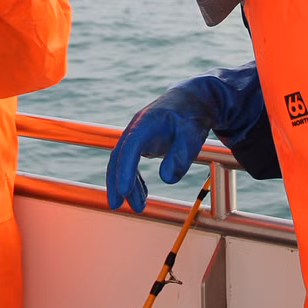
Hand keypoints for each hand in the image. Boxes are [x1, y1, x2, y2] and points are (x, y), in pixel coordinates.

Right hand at [105, 66, 263, 211]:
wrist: (191, 101)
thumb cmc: (191, 118)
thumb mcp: (192, 135)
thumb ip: (181, 155)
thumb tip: (166, 178)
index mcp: (147, 122)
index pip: (131, 147)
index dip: (125, 169)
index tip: (124, 191)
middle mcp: (135, 128)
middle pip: (119, 156)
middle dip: (116, 181)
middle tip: (116, 205)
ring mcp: (136, 136)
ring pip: (123, 162)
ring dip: (127, 185)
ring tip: (138, 207)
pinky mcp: (140, 143)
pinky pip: (131, 164)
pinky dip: (135, 180)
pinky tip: (142, 195)